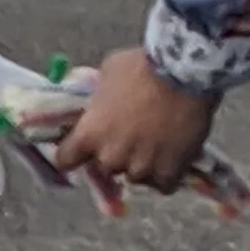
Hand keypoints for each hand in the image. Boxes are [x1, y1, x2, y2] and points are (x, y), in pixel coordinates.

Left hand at [51, 48, 217, 195]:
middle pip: (104, 167)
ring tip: (157, 143)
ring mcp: (139, 168)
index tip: (83, 149)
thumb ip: (99, 97)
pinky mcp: (168, 173)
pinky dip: (167, 173)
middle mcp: (110, 157)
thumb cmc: (142, 67)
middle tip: (130, 137)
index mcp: (89, 134)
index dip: (75, 153)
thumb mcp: (108, 73)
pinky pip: (162, 184)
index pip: (66, 160)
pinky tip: (173, 156)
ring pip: (135, 176)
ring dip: (142, 164)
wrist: (183, 73)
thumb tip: (99, 104)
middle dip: (114, 155)